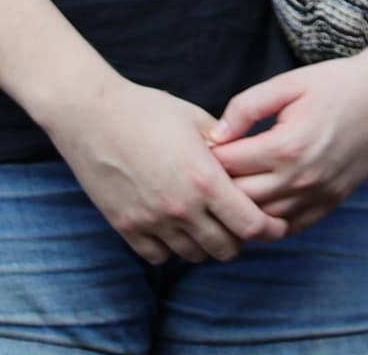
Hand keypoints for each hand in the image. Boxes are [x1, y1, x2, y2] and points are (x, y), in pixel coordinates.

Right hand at [44, 77, 287, 262]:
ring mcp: (152, 222)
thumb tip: (248, 161)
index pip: (251, 225)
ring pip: (194, 256)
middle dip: (240, 239)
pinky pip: (159, 257)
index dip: (270, 228)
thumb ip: (226, 147)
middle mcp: (181, 208)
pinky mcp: (126, 227)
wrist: (90, 115)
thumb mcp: (196, 119)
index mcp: (205, 180)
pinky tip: (174, 227)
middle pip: (226, 249)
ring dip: (207, 244)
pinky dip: (172, 248)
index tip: (277, 224)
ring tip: (208, 223)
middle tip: (241, 223)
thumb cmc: (146, 110)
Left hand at [210, 46, 367, 233]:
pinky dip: (271, 220)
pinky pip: (291, 227)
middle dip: (219, 186)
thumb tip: (216, 134)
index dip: (208, 157)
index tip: (201, 147)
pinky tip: (261, 203)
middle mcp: (301, 178)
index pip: (227, 166)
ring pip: (263, 220)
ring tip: (230, 189)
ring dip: (243, 207)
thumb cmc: (340, 82)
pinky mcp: (333, 203)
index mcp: (286, 146)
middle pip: (239, 200)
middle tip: (209, 172)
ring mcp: (319, 195)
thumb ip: (247, 107)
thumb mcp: (289, 83)